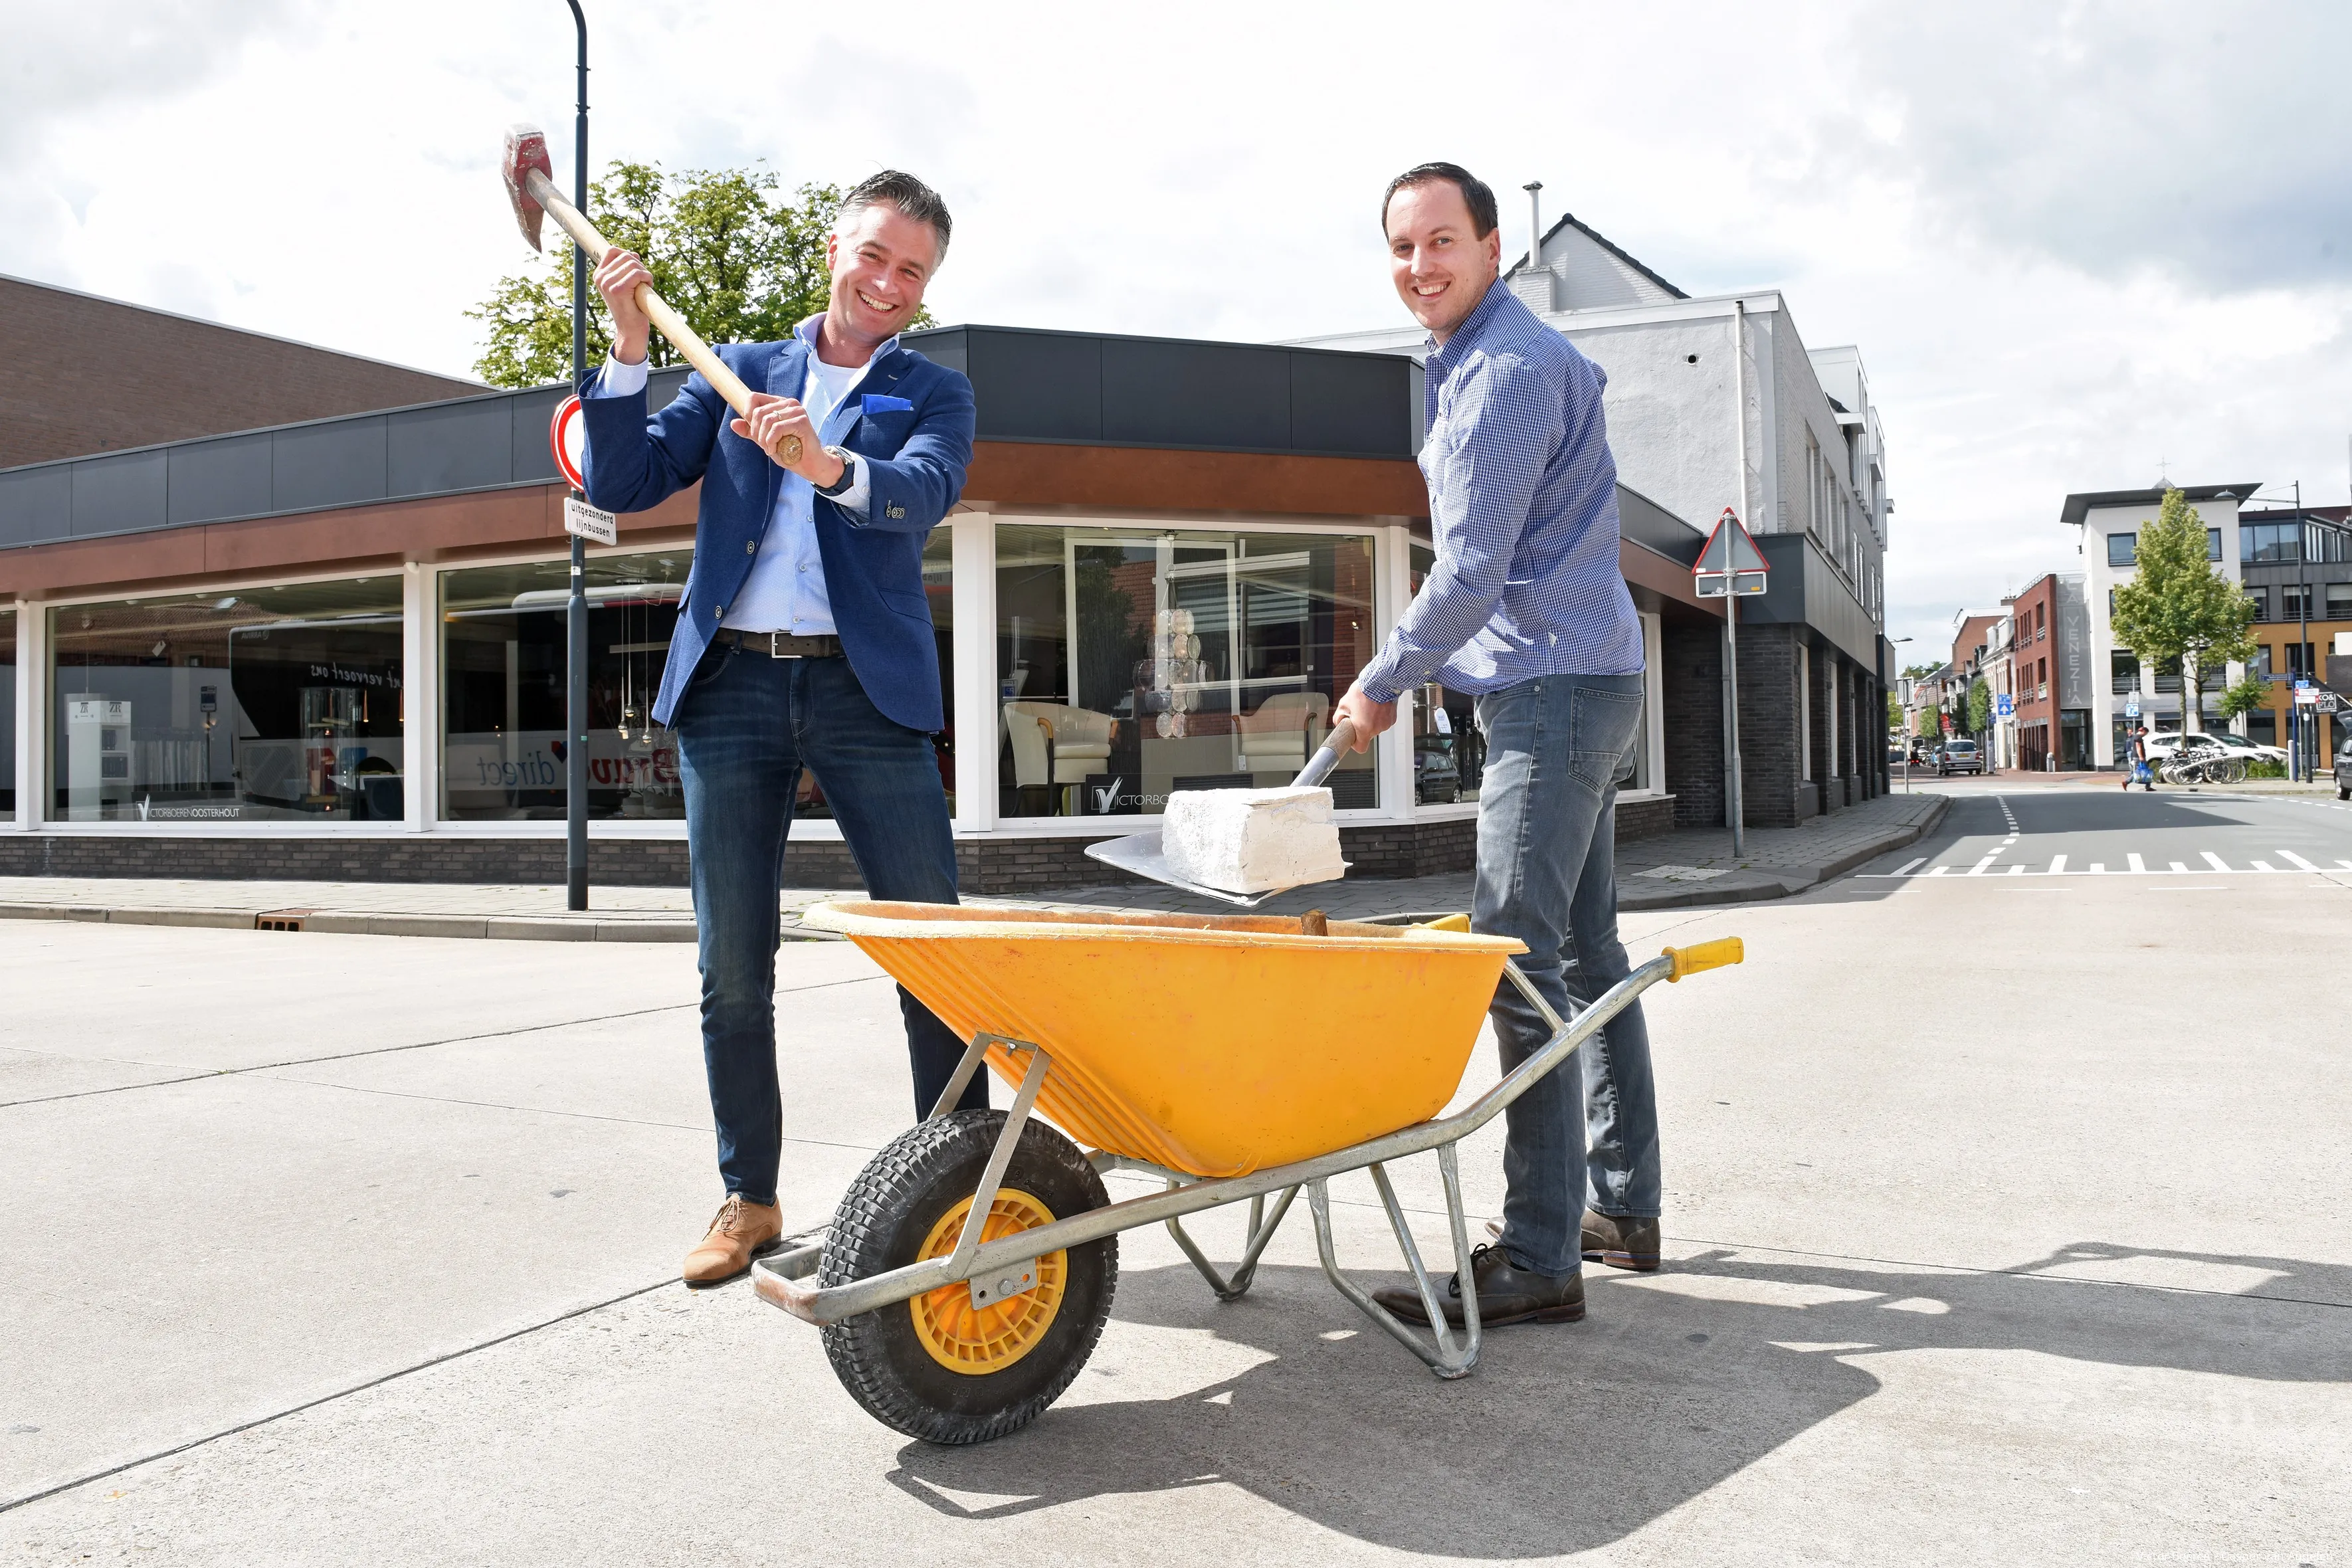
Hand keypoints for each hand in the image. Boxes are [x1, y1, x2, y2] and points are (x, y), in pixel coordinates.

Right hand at [592, 248, 653, 364]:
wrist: (631, 329)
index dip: (629, 255)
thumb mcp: (625, 283)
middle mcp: (600, 278)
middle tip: (644, 280)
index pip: (613, 250)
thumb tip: (633, 254)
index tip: (637, 269)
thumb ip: (626, 267)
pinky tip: (648, 287)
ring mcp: (607, 283)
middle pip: (625, 255)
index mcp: (599, 275)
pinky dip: (647, 278)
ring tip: (645, 285)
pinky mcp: (617, 289)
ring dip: (645, 272)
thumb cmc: (631, 306)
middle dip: (639, 265)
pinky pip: (637, 274)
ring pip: (633, 263)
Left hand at [729, 393, 842, 482]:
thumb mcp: (765, 440)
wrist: (810, 465)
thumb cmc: (789, 451)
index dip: (747, 415)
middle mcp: (789, 403)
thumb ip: (750, 431)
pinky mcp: (802, 421)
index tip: (755, 432)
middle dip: (756, 433)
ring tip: (770, 449)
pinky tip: (775, 450)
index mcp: (780, 403)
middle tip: (764, 446)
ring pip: (767, 420)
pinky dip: (772, 442)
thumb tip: (733, 423)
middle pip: (758, 412)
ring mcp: (797, 411)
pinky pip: (777, 429)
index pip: (753, 397)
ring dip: (764, 440)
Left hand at [1332, 681, 1397, 751]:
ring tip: (1368, 707)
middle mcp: (1377, 728)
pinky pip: (1383, 720)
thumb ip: (1339, 717)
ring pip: (1376, 727)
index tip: (1352, 738)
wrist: (1381, 680)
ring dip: (1371, 720)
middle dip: (1362, 727)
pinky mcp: (1393, 717)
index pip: (1360, 748)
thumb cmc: (1364, 691)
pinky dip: (1380, 715)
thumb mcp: (1344, 704)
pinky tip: (1376, 705)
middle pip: (1368, 735)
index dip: (1355, 744)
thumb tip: (1339, 722)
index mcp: (1364, 729)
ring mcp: (1386, 723)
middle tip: (1358, 715)